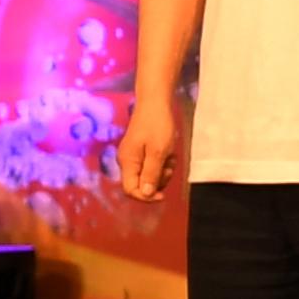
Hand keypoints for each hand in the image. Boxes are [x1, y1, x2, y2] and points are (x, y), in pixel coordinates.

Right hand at [116, 88, 182, 204]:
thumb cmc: (157, 125)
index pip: (130, 190)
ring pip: (149, 175)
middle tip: (169, 166)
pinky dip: (163, 161)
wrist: (155, 101)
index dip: (146, 197)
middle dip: (158, 180)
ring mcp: (134, 156)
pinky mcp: (141, 150)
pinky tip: (169, 151)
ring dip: (163, 170)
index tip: (163, 195)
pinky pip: (152, 164)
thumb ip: (151, 174)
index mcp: (127, 162)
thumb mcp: (158, 152)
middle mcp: (127, 161)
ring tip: (171, 155)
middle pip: (141, 184)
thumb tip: (146, 194)